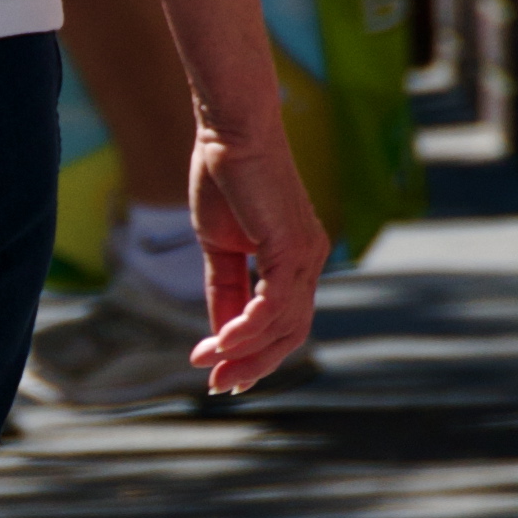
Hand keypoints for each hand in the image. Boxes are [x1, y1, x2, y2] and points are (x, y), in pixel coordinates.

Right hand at [187, 122, 327, 393]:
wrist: (230, 131)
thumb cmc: (224, 177)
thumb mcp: (219, 247)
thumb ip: (224, 290)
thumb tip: (219, 337)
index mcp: (296, 259)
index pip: (283, 322)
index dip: (253, 354)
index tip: (219, 375)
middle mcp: (310, 260)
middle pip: (290, 334)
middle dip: (253, 365)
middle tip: (217, 386)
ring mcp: (306, 255)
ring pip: (284, 326)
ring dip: (243, 352)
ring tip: (207, 363)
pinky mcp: (292, 247)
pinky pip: (273, 306)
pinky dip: (246, 329)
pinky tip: (220, 342)